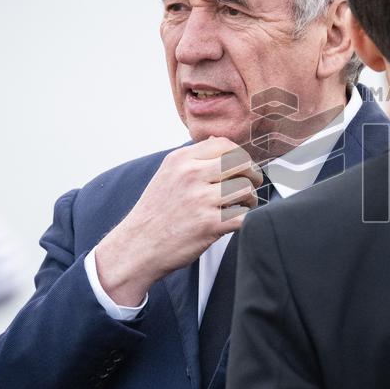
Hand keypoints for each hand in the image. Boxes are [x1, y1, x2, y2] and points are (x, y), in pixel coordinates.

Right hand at [94, 137, 261, 305]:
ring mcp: (200, 199)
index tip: (241, 167)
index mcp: (181, 160)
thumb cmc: (155, 212)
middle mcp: (191, 175)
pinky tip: (235, 219)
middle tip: (251, 184)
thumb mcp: (167, 175)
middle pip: (241, 163)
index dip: (240, 155)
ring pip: (246, 188)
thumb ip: (192, 158)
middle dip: (252, 174)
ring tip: (242, 204)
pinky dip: (244, 217)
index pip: (224, 144)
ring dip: (250, 198)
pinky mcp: (209, 224)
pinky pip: (243, 214)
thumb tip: (215, 141)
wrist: (137, 246)